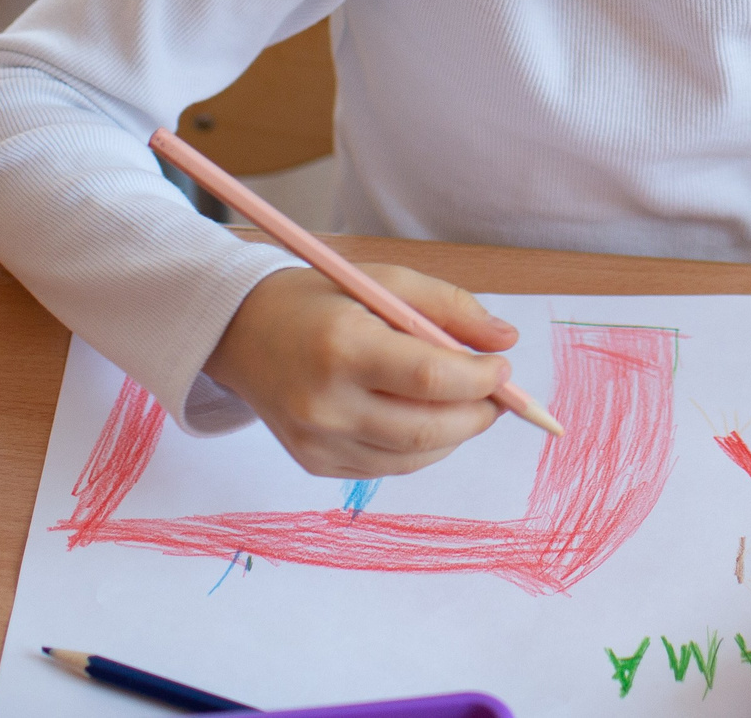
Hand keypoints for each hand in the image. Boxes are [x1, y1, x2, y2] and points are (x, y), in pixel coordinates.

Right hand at [203, 264, 514, 478]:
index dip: (479, 379)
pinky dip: (420, 449)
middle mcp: (326, 402)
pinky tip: (424, 418)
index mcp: (343, 346)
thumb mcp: (386, 282)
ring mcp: (317, 440)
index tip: (502, 367)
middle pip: (427, 429)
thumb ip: (450, 307)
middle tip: (497, 394)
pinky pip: (386, 468)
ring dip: (455, 435)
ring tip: (465, 404)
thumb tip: (506, 339)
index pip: (429, 377)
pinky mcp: (314, 462)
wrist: (243, 332)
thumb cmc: (322, 301)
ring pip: (413, 457)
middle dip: (477, 415)